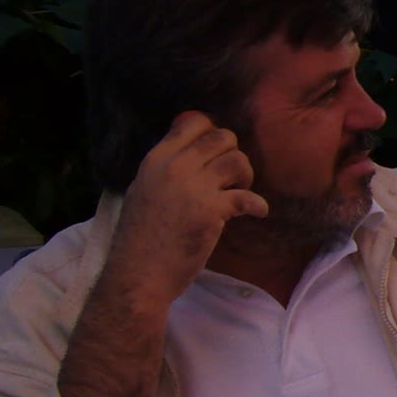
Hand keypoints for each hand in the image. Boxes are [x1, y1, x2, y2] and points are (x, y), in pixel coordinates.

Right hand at [102, 111, 266, 309]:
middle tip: (230, 177)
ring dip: (245, 176)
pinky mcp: (212, 211)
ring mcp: (194, 188)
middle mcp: (175, 167)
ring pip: (238, 161)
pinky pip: (248, 197)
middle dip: (232, 154)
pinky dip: (258, 205)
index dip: (211, 132)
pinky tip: (257, 212)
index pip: (193, 122)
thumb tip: (192, 151)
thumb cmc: (139, 238)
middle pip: (222, 137)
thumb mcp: (142, 190)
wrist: (138, 275)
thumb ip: (164, 169)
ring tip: (238, 192)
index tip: (215, 152)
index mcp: (155, 160)